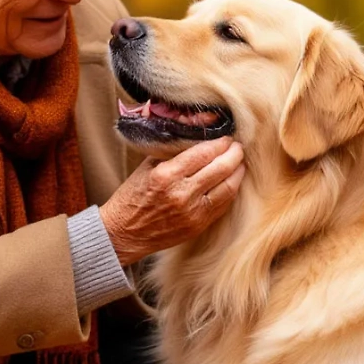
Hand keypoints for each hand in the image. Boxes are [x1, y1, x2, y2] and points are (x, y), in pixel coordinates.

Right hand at [100, 137, 245, 265]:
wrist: (124, 232)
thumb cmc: (133, 195)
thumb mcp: (147, 166)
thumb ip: (172, 149)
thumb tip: (197, 130)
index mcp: (166, 174)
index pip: (204, 153)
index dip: (220, 142)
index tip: (225, 137)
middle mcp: (181, 194)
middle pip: (221, 168)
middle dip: (234, 153)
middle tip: (237, 147)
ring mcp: (192, 212)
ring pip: (228, 187)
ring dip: (238, 171)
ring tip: (239, 162)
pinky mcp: (198, 226)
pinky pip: (223, 205)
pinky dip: (230, 190)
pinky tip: (231, 181)